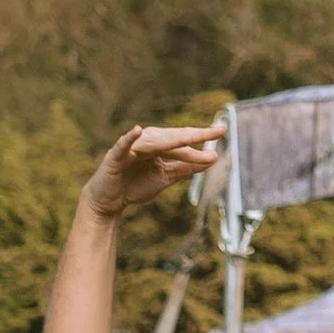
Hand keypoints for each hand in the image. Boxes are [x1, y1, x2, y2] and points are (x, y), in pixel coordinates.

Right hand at [82, 124, 221, 220]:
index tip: (223, 131)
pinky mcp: (115, 157)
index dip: (202, 135)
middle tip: (215, 132)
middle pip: (172, 138)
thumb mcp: (167, 176)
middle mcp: (147, 143)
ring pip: (153, 141)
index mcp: (159, 146)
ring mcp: (131, 148)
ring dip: (171, 139)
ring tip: (190, 136)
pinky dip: (129, 139)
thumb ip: (187, 167)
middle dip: (193, 136)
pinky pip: (122, 145)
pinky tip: (136, 131)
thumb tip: (213, 158)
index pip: (183, 139)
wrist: (111, 201)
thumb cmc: (137, 184)